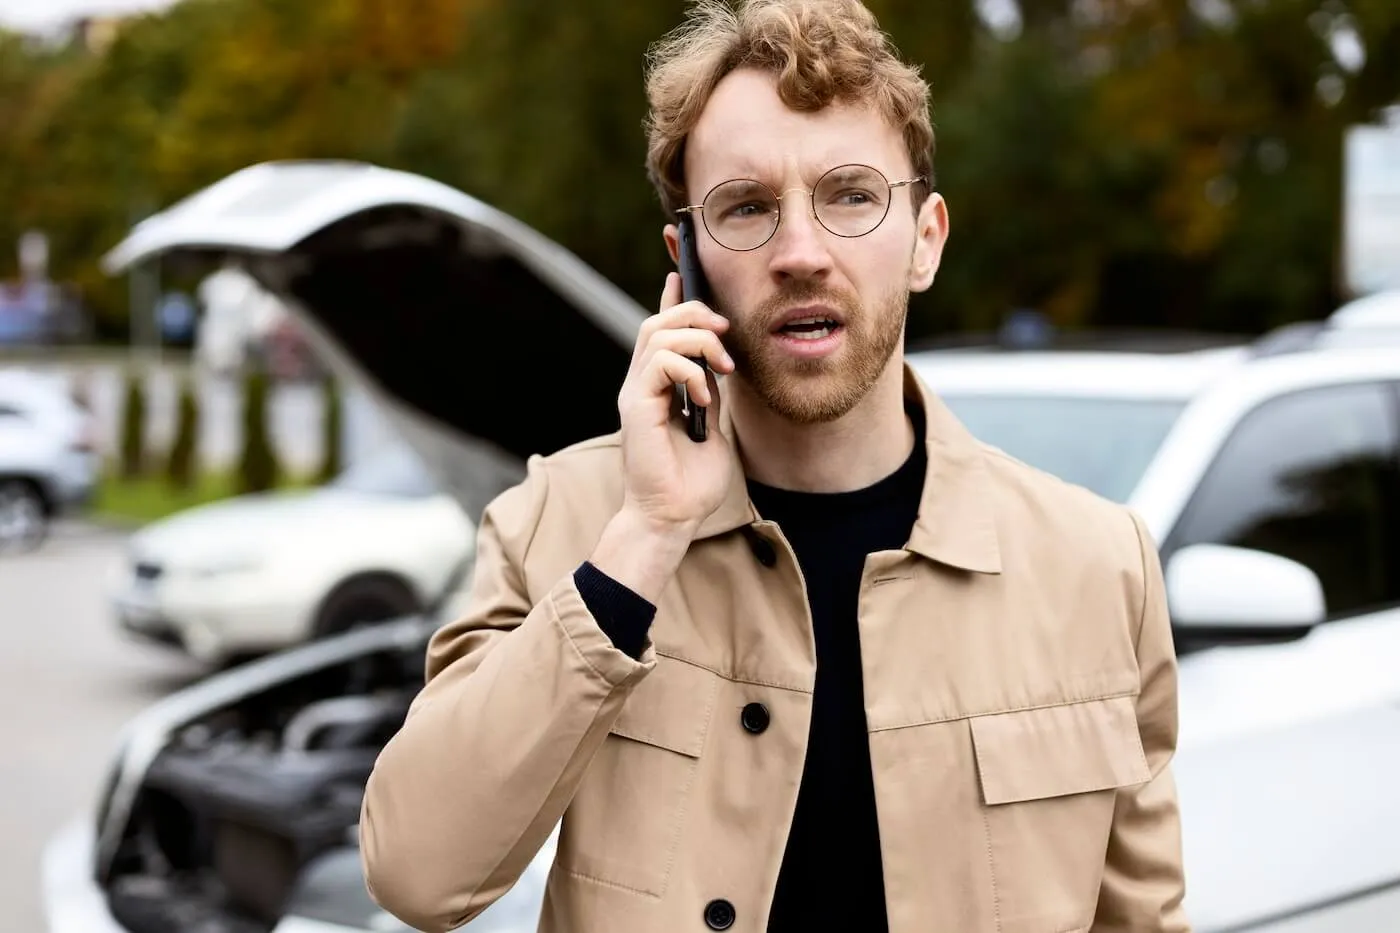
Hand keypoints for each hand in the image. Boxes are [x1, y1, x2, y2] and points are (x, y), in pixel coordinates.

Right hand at [616, 272, 736, 533]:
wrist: (672, 518)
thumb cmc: (691, 483)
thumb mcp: (713, 426)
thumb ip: (712, 392)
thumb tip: (720, 362)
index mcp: (659, 385)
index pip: (661, 327)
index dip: (673, 294)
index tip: (683, 269)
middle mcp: (642, 383)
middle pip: (659, 320)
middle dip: (695, 312)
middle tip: (725, 335)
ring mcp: (636, 392)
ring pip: (657, 332)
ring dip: (698, 340)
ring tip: (721, 368)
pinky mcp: (636, 406)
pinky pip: (660, 362)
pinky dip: (690, 371)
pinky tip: (705, 399)